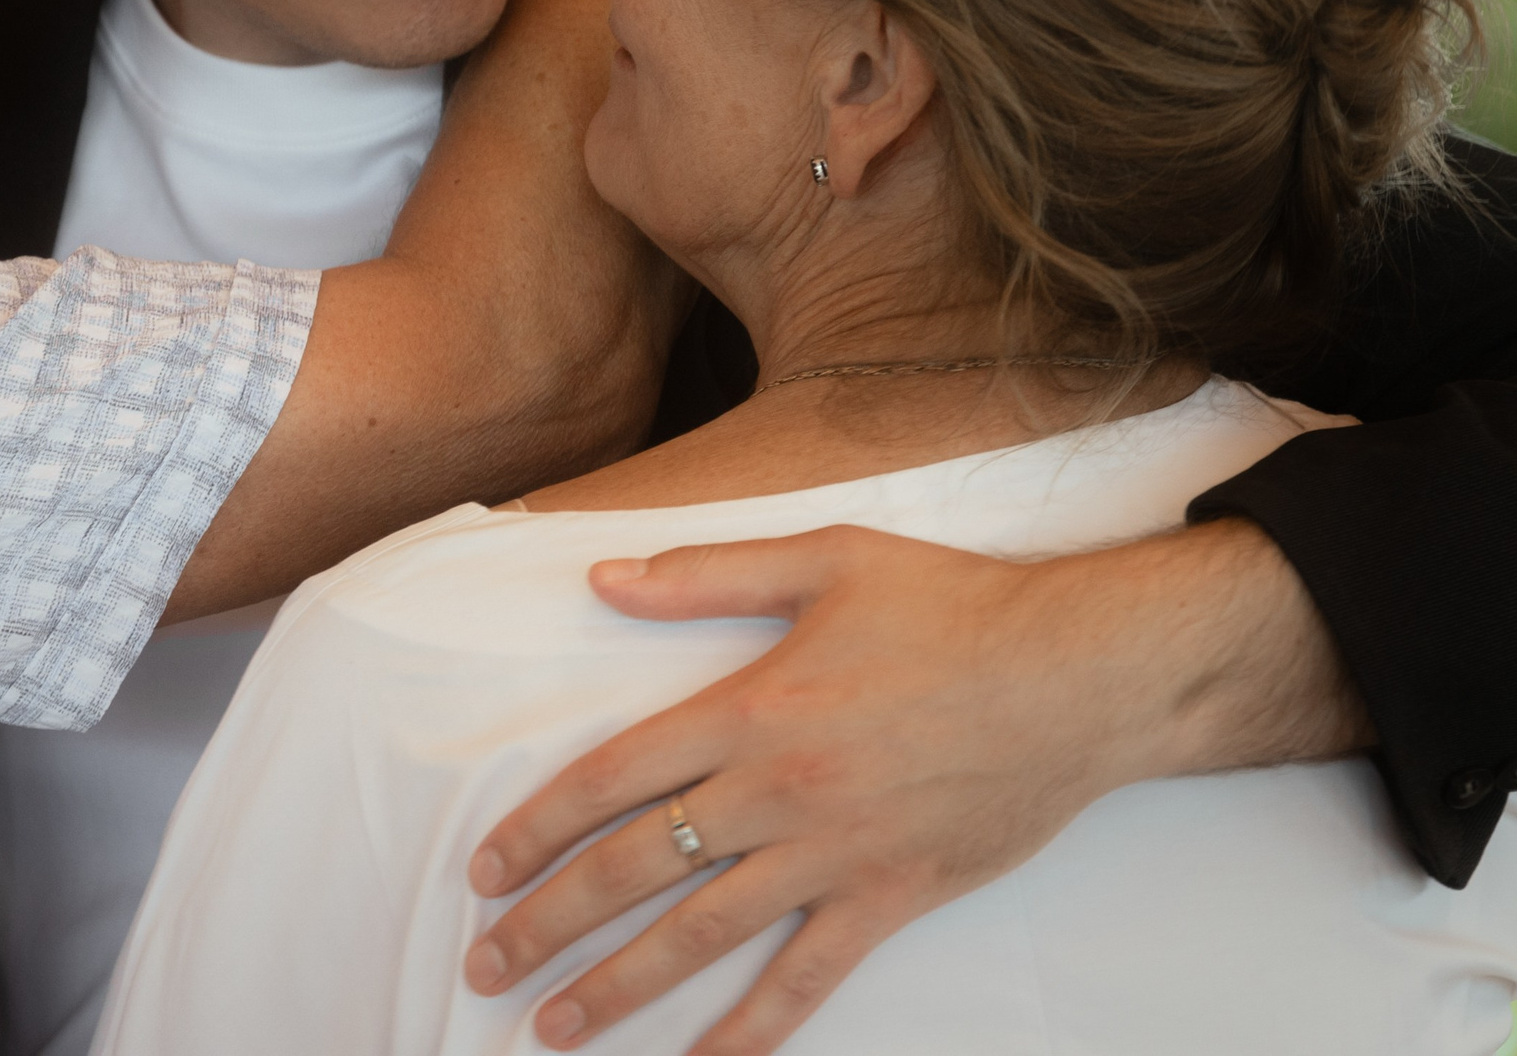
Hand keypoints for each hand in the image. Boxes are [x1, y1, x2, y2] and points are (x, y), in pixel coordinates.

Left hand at [461, 518, 1364, 1053]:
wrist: (1084, 673)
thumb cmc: (952, 606)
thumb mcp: (824, 559)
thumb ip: (705, 574)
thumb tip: (603, 576)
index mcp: (748, 709)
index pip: (610, 780)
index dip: (536, 831)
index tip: (484, 873)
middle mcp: (777, 792)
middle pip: (635, 869)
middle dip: (548, 924)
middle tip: (483, 965)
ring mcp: (835, 854)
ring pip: (702, 936)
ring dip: (619, 988)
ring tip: (551, 1028)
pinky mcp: (893, 898)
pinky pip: (808, 979)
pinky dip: (750, 1032)